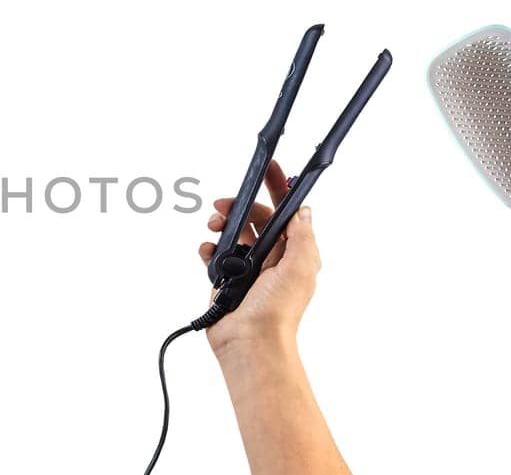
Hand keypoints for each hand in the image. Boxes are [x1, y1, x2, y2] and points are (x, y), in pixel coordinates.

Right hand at [197, 161, 320, 352]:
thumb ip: (302, 235)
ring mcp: (248, 270)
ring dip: (222, 224)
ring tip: (213, 227)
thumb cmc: (278, 311)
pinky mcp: (226, 281)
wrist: (250, 342)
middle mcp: (272, 259)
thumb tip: (303, 211)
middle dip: (240, 206)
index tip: (269, 168)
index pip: (286, 212)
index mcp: (293, 252)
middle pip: (255, 219)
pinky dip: (209, 249)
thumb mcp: (300, 266)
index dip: (278, 188)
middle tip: (224, 203)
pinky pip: (215, 256)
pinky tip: (207, 251)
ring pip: (233, 234)